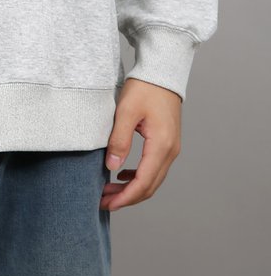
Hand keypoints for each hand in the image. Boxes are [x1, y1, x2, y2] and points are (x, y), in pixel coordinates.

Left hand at [100, 77, 181, 211]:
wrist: (162, 72)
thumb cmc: (145, 87)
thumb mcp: (127, 111)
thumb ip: (120, 139)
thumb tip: (112, 167)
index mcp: (161, 146)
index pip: (143, 183)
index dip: (124, 198)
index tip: (106, 203)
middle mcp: (170, 151)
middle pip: (149, 187)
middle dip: (126, 198)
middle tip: (103, 201)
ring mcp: (171, 148)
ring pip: (152, 180)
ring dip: (132, 189)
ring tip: (109, 191)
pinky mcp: (167, 144)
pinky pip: (154, 169)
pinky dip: (139, 177)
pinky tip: (122, 175)